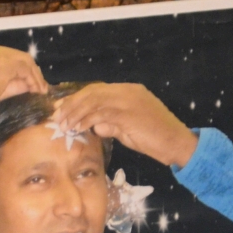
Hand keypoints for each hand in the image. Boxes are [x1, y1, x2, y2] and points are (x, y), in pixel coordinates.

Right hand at [0, 45, 48, 126]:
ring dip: (36, 77)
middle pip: (21, 58)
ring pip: (26, 62)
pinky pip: (26, 70)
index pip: (12, 60)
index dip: (25, 73)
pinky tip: (36, 91)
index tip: (33, 86)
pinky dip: (33, 80)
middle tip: (41, 88)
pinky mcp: (6, 64)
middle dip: (34, 73)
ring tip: (41, 91)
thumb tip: (28, 86)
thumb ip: (11, 86)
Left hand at [51, 83, 197, 168]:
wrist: (176, 143)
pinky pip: (102, 113)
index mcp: (128, 91)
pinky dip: (86, 120)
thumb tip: (94, 125)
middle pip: (92, 92)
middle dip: (71, 104)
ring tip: (63, 125)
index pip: (96, 90)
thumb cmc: (153, 138)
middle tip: (57, 116)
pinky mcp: (128, 113)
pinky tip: (77, 129)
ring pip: (94, 101)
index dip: (76, 99)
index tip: (60, 108)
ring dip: (76, 113)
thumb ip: (110, 124)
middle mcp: (128, 91)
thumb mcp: (127, 128)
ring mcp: (129, 100)